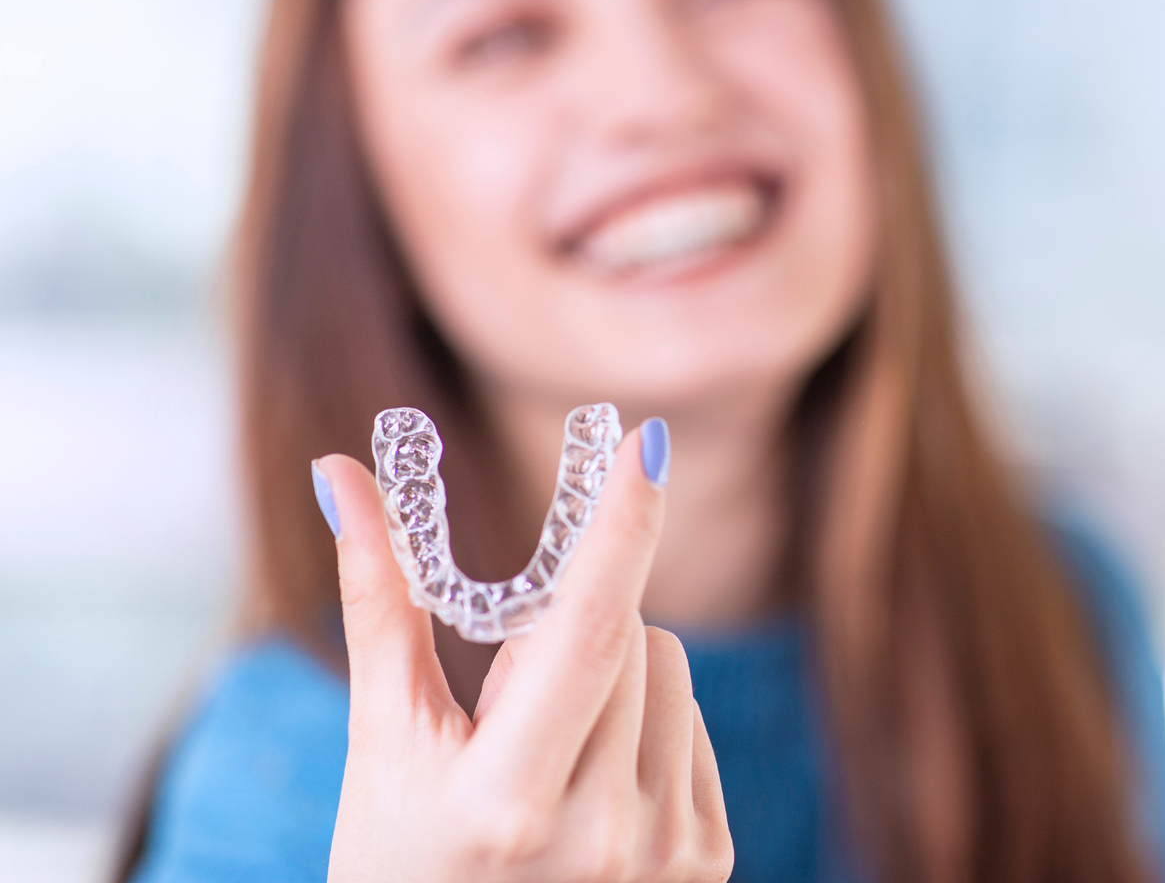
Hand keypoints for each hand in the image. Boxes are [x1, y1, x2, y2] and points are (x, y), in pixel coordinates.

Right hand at [314, 427, 731, 881]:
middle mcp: (598, 837)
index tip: (648, 441)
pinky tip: (590, 788)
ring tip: (546, 755)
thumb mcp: (381, 745)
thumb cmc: (399, 863)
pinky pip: (694, 725)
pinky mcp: (707, 864)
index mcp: (506, 802)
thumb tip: (341, 471)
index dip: (622, 529)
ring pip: (671, 671)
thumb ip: (379, 601)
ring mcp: (663, 858)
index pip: (587, 633)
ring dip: (615, 677)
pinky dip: (647, 728)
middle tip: (504, 705)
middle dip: (570, 628)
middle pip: (629, 634)